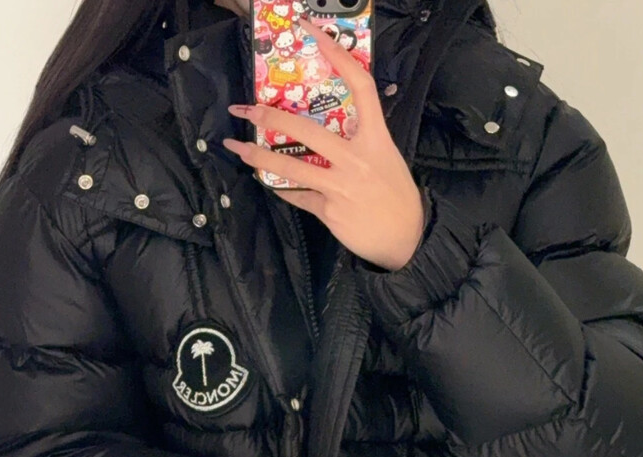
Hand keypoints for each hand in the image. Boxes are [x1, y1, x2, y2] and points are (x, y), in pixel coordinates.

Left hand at [222, 15, 424, 270]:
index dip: (337, 54)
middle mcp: (356, 159)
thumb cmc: (395, 195)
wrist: (406, 239)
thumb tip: (329, 126)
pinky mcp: (329, 211)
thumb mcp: (386, 156)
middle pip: (308, 130)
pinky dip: (283, 189)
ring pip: (292, 168)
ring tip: (236, 147)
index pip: (360, 85)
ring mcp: (341, 186)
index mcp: (376, 137)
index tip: (313, 31)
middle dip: (271, 118)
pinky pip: (298, 196)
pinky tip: (268, 182)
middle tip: (245, 109)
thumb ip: (360, 139)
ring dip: (258, 156)